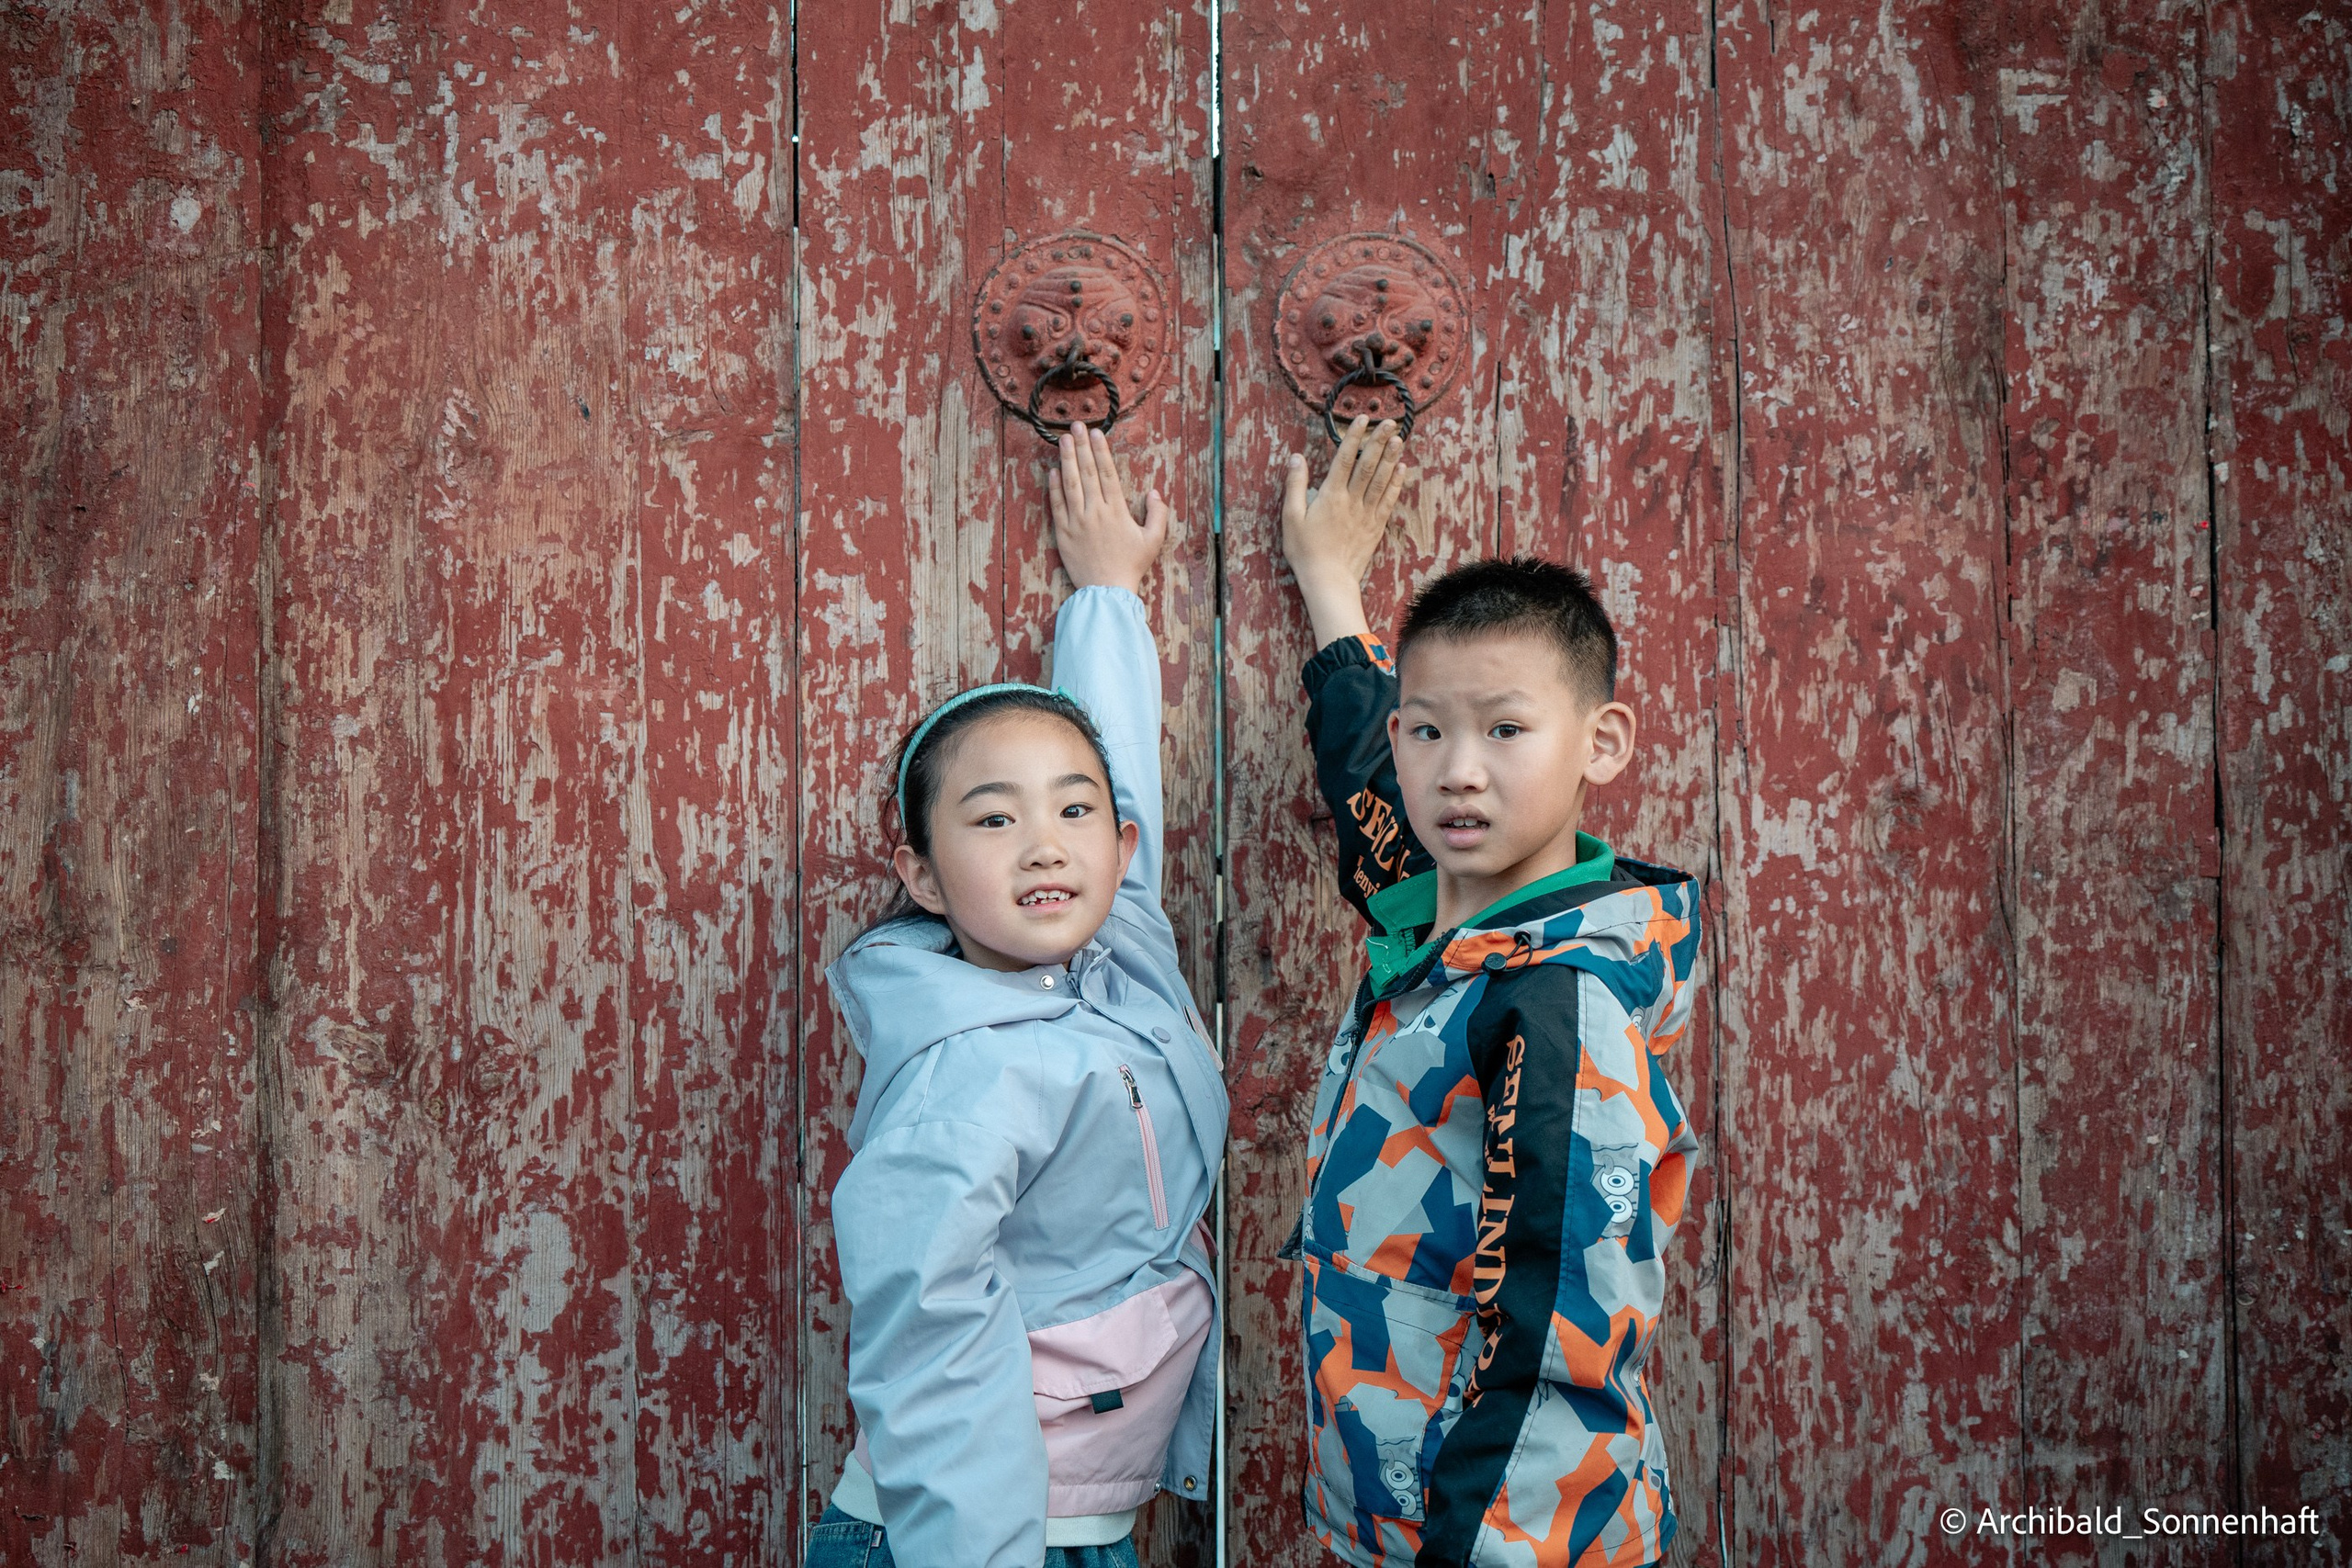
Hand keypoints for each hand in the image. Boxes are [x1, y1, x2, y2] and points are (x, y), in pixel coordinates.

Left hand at [1047, 425, 1168, 596]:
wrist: (1106, 590)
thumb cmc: (1131, 566)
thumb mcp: (1153, 541)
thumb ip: (1157, 514)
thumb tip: (1154, 492)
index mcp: (1117, 511)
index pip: (1108, 473)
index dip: (1101, 451)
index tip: (1096, 433)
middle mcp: (1096, 511)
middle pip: (1087, 472)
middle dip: (1081, 446)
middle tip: (1076, 425)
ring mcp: (1077, 521)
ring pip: (1070, 484)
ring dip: (1066, 459)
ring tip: (1063, 440)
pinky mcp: (1063, 533)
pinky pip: (1057, 505)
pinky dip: (1054, 487)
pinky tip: (1053, 471)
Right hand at [1279, 416, 1409, 647]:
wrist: (1329, 580)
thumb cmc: (1305, 551)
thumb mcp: (1291, 517)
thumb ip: (1295, 485)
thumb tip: (1296, 458)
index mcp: (1331, 496)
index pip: (1344, 459)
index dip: (1355, 436)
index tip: (1363, 418)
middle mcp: (1352, 501)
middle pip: (1368, 465)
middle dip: (1379, 441)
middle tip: (1390, 421)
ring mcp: (1367, 514)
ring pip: (1382, 480)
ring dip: (1391, 457)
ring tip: (1399, 438)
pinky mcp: (1375, 527)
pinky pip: (1388, 500)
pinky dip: (1396, 483)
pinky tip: (1402, 469)